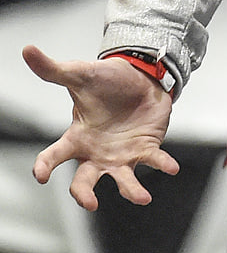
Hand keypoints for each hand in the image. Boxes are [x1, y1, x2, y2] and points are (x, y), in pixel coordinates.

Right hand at [22, 46, 177, 209]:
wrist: (140, 78)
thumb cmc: (106, 81)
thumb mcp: (80, 74)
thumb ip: (53, 69)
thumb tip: (27, 49)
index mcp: (77, 138)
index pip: (54, 156)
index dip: (45, 166)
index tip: (40, 175)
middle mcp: (97, 152)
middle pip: (85, 180)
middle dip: (84, 194)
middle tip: (89, 204)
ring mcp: (122, 154)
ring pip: (123, 179)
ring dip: (131, 190)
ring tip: (142, 198)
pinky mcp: (146, 148)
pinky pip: (154, 160)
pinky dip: (163, 165)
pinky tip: (172, 168)